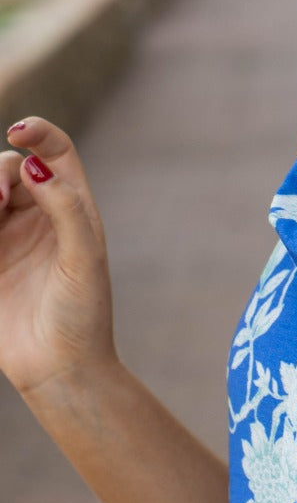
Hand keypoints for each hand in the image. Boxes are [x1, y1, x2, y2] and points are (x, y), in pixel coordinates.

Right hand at [0, 117, 115, 399]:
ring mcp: (7, 236)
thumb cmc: (83, 317)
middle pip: (6, 166)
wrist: (60, 370)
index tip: (19, 132)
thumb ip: (64, 208)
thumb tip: (34, 165)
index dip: (38, 132)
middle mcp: (39, 216)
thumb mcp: (83, 260)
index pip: (54, 152)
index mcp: (72, 209)